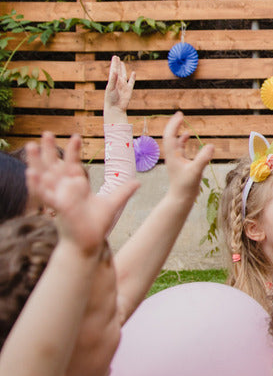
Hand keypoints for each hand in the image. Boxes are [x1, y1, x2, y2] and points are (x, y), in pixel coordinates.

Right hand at [25, 132, 137, 255]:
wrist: (88, 243)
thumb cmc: (95, 225)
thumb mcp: (112, 204)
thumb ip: (123, 192)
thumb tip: (137, 182)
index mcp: (77, 186)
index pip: (73, 164)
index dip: (73, 151)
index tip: (76, 136)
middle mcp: (65, 189)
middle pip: (53, 165)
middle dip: (48, 150)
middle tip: (45, 132)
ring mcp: (59, 197)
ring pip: (44, 176)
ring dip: (36, 162)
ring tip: (30, 146)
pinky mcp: (57, 208)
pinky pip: (43, 195)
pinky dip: (36, 185)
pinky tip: (30, 173)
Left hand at [104, 55, 135, 122]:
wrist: (115, 109)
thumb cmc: (110, 99)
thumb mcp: (110, 88)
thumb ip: (112, 79)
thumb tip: (114, 70)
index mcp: (112, 81)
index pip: (113, 70)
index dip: (114, 63)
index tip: (115, 57)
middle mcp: (117, 82)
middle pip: (117, 71)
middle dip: (117, 64)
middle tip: (117, 57)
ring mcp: (123, 86)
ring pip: (124, 75)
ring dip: (123, 69)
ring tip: (122, 63)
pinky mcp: (129, 90)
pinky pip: (131, 82)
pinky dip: (132, 77)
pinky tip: (133, 73)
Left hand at [162, 111, 213, 204]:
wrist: (180, 199)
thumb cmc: (186, 186)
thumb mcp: (196, 171)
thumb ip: (203, 158)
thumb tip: (211, 145)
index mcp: (173, 155)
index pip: (171, 136)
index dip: (174, 124)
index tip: (180, 115)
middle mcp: (172, 155)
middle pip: (170, 136)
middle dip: (174, 124)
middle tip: (179, 114)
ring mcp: (175, 159)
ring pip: (174, 141)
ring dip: (177, 131)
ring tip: (181, 121)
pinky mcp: (180, 163)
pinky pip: (180, 147)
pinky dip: (182, 140)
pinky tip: (187, 136)